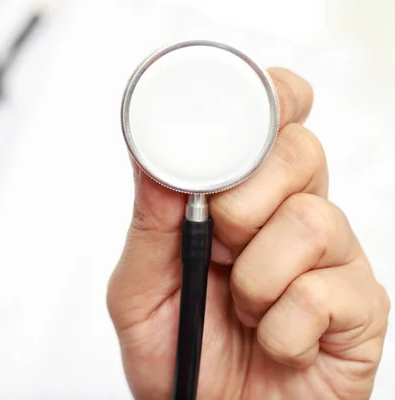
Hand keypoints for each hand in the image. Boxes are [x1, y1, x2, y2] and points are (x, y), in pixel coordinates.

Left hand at [107, 68, 389, 399]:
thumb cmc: (176, 356)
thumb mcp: (140, 291)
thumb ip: (149, 225)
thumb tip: (153, 160)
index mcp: (241, 202)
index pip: (274, 124)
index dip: (272, 98)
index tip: (250, 104)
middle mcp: (290, 218)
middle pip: (300, 152)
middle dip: (244, 200)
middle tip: (219, 241)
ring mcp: (330, 261)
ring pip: (310, 220)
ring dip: (256, 277)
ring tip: (242, 309)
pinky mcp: (358, 309)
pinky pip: (324, 292)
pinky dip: (281, 328)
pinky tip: (274, 343)